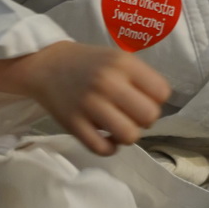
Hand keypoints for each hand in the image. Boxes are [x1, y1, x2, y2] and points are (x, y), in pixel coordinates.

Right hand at [0, 40, 169, 155]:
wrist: (47, 65)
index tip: (144, 99)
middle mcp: (108, 82)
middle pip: (149, 116)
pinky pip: (102, 149)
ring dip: (128, 136)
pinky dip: (109, 148)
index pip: (162, 92)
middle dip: (145, 121)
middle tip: (132, 116)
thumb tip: (159, 107)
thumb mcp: (118, 58)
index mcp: (123, 63)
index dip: (157, 100)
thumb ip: (140, 78)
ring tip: (119, 128)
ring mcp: (89, 104)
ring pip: (129, 136)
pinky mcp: (73, 124)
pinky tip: (105, 138)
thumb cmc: (90, 63)